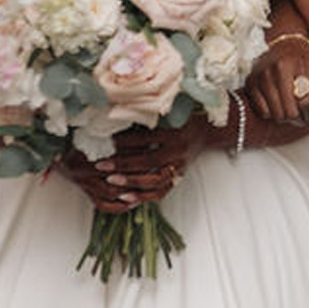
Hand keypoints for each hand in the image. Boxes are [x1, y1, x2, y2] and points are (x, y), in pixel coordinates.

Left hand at [60, 122, 204, 208]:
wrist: (208, 131)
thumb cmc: (182, 117)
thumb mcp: (169, 111)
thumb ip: (147, 114)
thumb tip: (115, 114)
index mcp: (176, 131)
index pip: (146, 138)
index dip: (125, 140)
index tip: (105, 141)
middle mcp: (179, 150)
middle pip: (149, 160)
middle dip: (123, 163)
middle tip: (101, 165)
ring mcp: (180, 166)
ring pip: (156, 179)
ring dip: (131, 181)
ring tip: (111, 180)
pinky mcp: (179, 178)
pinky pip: (162, 192)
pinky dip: (144, 196)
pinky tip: (126, 196)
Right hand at [248, 34, 308, 128]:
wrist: (285, 46)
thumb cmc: (306, 64)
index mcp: (297, 64)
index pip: (307, 102)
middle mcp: (276, 68)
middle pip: (291, 112)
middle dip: (299, 117)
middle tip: (302, 112)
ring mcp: (261, 75)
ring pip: (277, 115)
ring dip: (286, 117)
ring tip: (291, 107)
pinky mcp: (250, 83)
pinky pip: (263, 112)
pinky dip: (272, 112)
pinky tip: (277, 102)